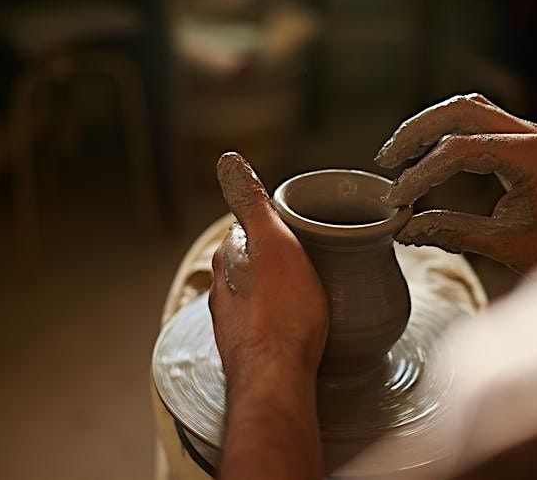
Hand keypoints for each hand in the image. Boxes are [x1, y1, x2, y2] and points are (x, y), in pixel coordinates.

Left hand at [210, 152, 327, 381]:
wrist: (276, 375)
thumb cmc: (280, 309)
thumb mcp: (273, 242)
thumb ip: (252, 202)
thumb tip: (229, 161)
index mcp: (228, 259)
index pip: (248, 228)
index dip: (276, 224)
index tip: (301, 227)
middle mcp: (222, 289)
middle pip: (253, 261)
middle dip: (278, 256)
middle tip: (314, 256)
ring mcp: (233, 320)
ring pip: (258, 292)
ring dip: (278, 286)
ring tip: (310, 287)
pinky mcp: (248, 347)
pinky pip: (266, 320)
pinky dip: (280, 314)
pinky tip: (299, 321)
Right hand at [376, 93, 536, 272]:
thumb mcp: (507, 245)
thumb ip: (453, 233)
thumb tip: (405, 231)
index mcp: (531, 156)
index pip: (459, 151)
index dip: (421, 174)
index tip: (397, 199)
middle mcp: (530, 134)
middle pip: (459, 110)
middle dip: (417, 132)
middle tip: (387, 159)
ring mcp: (529, 133)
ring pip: (468, 108)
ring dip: (430, 126)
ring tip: (399, 153)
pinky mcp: (525, 141)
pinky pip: (479, 121)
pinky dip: (447, 132)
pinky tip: (428, 153)